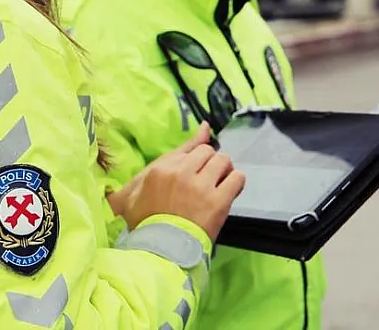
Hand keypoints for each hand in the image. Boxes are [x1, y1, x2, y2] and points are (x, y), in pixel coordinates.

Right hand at [119, 123, 244, 240]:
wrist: (160, 251)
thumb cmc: (146, 221)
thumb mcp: (141, 188)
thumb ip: (171, 155)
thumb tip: (204, 127)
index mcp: (162, 168)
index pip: (192, 148)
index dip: (198, 158)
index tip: (200, 168)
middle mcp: (183, 172)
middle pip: (208, 152)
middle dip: (209, 164)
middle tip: (207, 182)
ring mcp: (201, 186)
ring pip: (223, 161)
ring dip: (223, 172)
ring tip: (217, 187)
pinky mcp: (218, 201)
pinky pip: (237, 178)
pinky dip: (235, 183)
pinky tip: (228, 193)